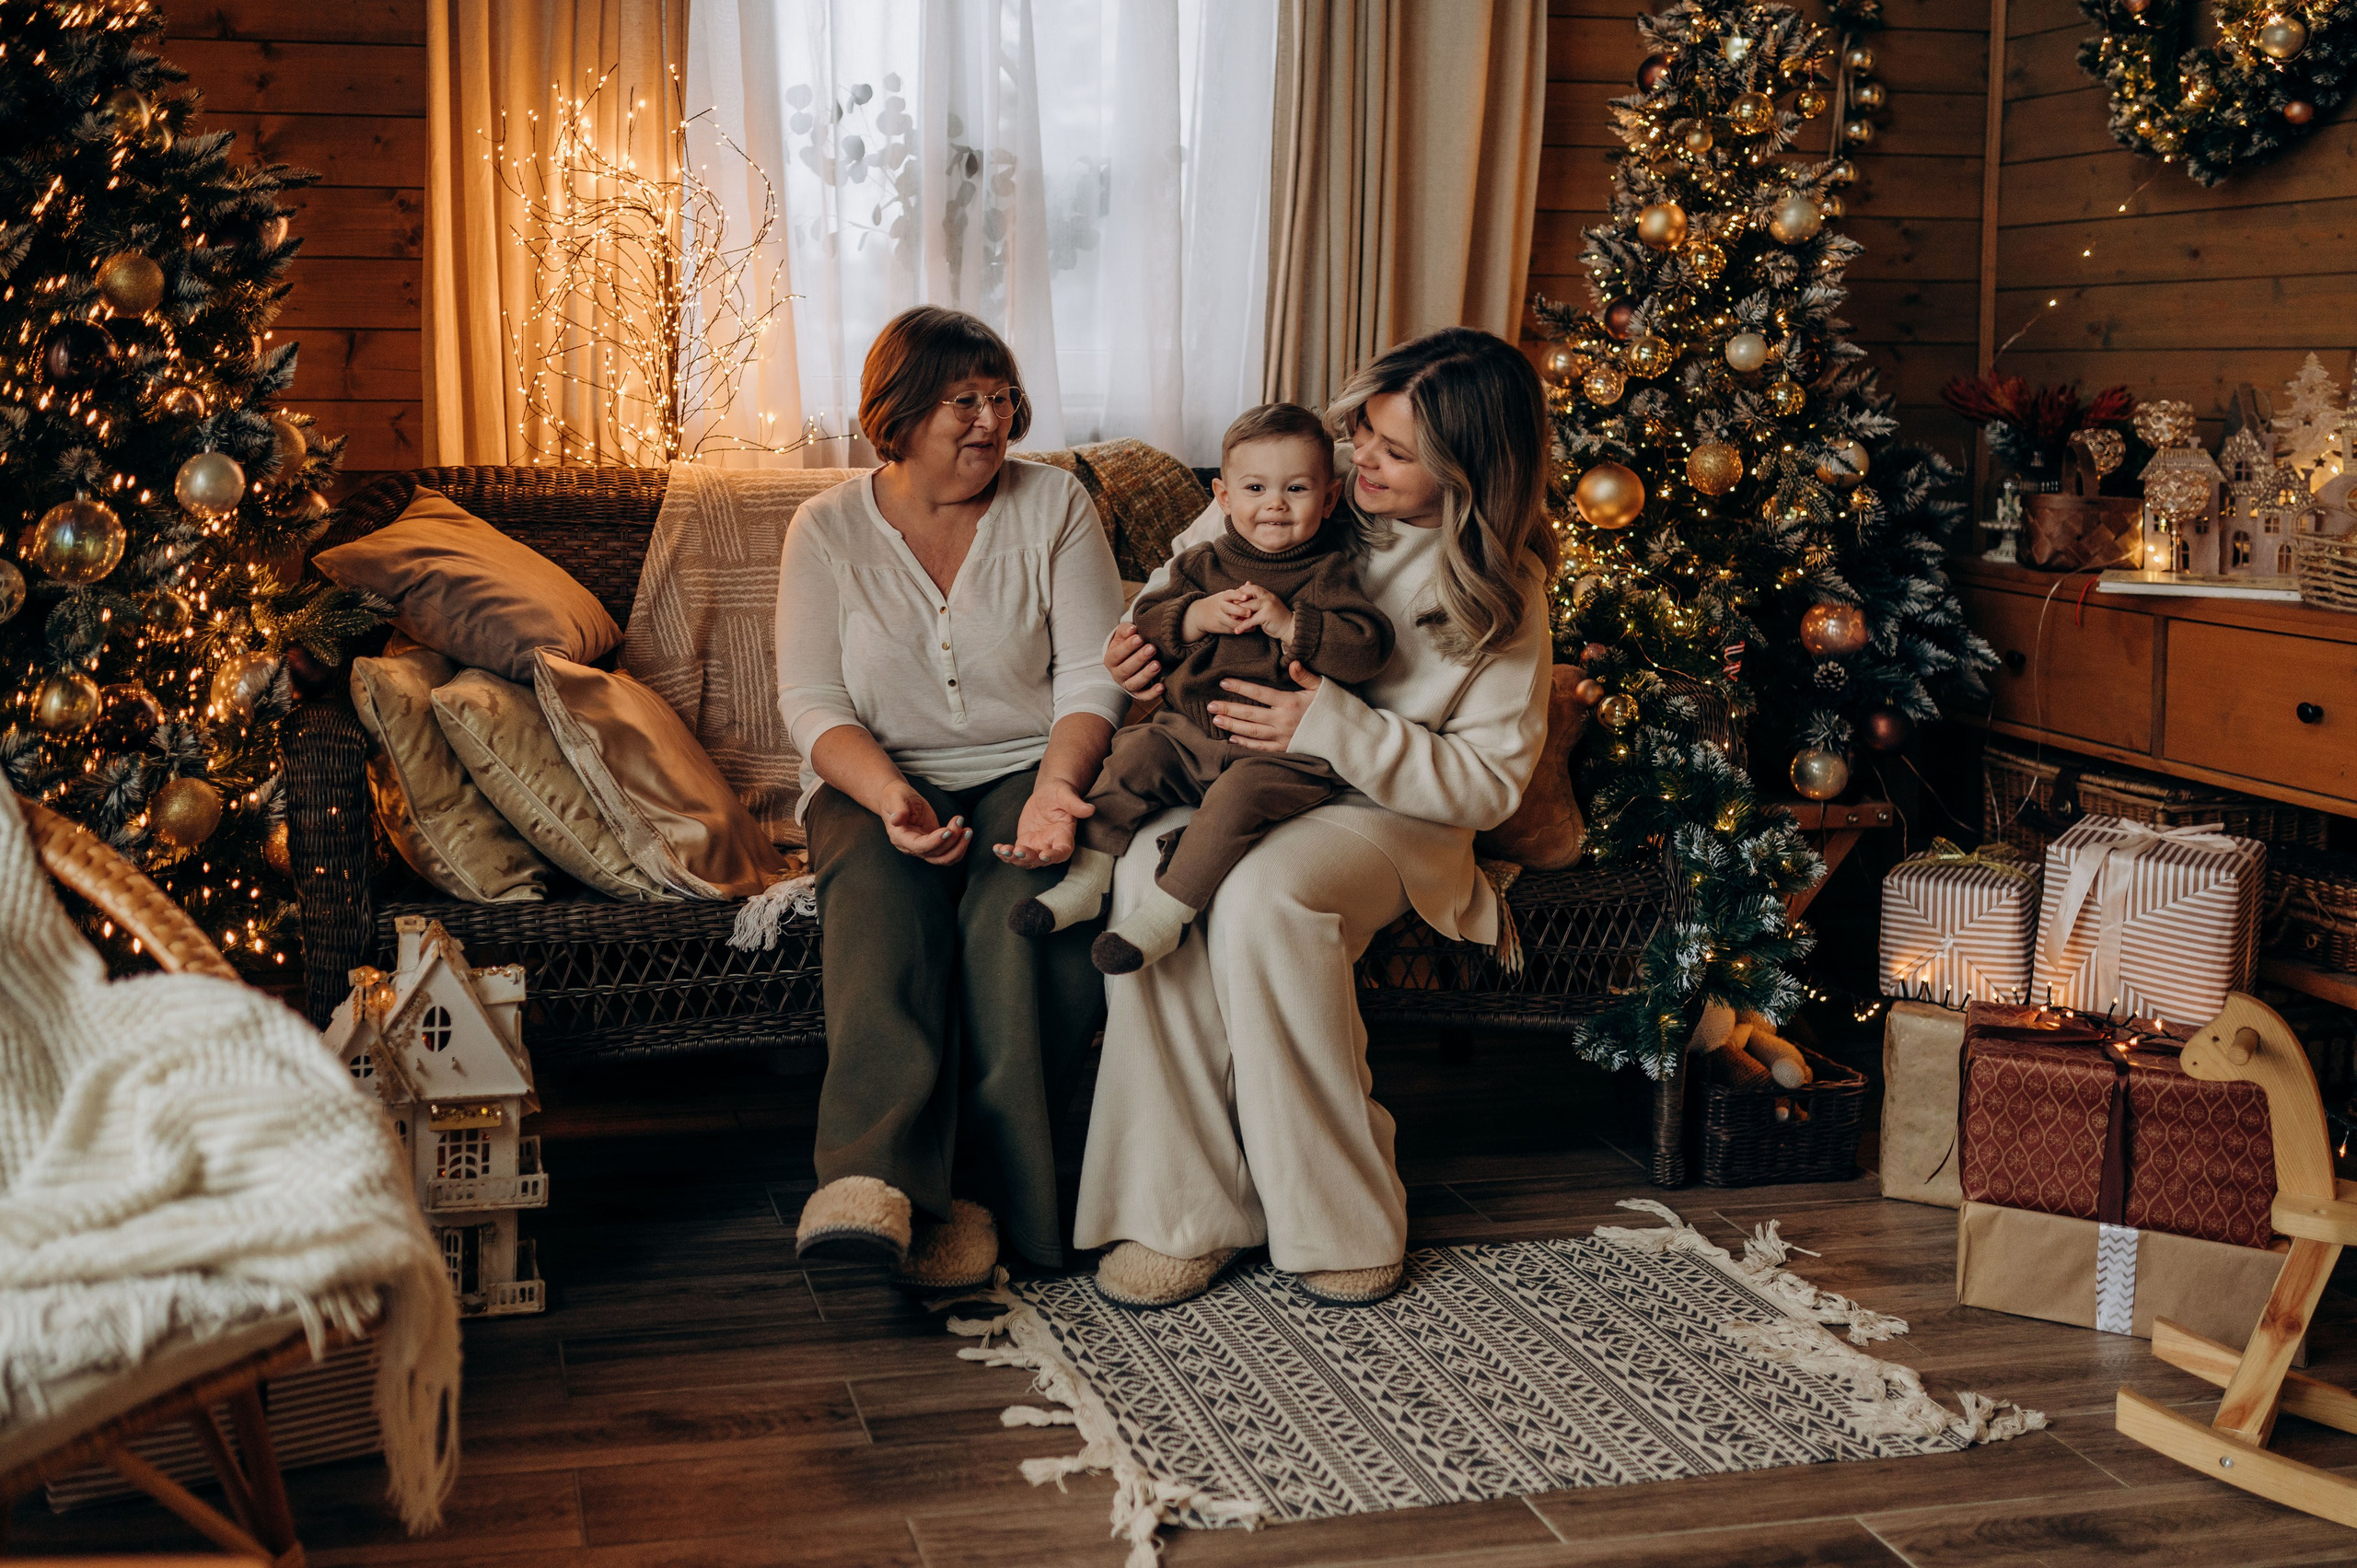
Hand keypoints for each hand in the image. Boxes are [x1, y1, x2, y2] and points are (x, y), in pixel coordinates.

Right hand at [883, 788, 970, 864]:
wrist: (897, 799)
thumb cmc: (895, 797)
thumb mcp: (895, 799)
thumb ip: (898, 809)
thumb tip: (896, 820)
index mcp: (900, 837)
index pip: (918, 847)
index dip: (934, 842)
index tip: (948, 831)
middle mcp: (911, 847)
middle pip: (935, 854)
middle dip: (951, 841)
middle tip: (959, 821)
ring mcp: (923, 847)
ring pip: (944, 858)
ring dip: (959, 847)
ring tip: (967, 830)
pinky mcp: (934, 843)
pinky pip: (948, 853)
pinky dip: (959, 846)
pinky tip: (965, 832)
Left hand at [994, 776, 1092, 867]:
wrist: (1048, 794)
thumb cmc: (1060, 793)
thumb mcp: (1066, 795)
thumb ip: (1076, 804)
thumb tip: (1090, 809)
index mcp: (1064, 835)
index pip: (1062, 851)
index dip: (1054, 856)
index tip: (1044, 855)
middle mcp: (1051, 845)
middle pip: (1041, 860)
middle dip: (1029, 858)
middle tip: (1018, 851)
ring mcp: (1038, 846)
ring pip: (1026, 860)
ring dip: (1014, 859)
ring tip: (1003, 851)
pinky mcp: (1025, 843)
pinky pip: (1015, 853)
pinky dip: (1005, 853)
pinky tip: (997, 848)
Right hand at [1105, 624, 1162, 699]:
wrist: (1130, 656)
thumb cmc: (1127, 643)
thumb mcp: (1124, 634)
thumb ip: (1126, 630)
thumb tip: (1132, 629)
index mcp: (1111, 660)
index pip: (1117, 654)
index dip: (1128, 647)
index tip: (1140, 638)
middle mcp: (1117, 674)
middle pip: (1125, 669)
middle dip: (1139, 659)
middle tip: (1152, 648)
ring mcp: (1127, 685)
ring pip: (1134, 683)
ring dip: (1146, 675)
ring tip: (1157, 665)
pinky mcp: (1138, 693)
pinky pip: (1144, 696)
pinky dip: (1152, 693)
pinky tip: (1162, 686)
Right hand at [1181, 587, 1255, 642]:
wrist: (1201, 614)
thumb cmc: (1221, 603)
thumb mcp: (1227, 596)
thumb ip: (1239, 591)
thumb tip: (1249, 583)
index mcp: (1224, 597)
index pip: (1230, 594)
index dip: (1237, 595)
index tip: (1246, 597)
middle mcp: (1221, 606)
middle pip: (1228, 608)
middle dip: (1239, 610)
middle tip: (1249, 613)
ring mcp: (1220, 617)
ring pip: (1230, 622)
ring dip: (1242, 624)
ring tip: (1254, 624)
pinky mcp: (1220, 628)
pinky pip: (1231, 629)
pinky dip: (1241, 630)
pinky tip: (1249, 629)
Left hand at [1208, 661, 1323, 752]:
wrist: (1343, 735)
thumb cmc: (1332, 707)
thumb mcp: (1321, 687)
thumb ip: (1304, 675)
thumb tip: (1292, 662)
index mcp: (1290, 702)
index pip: (1259, 693)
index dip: (1241, 687)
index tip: (1224, 683)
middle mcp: (1283, 720)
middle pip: (1250, 713)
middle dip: (1228, 709)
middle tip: (1210, 705)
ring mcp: (1282, 737)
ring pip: (1252, 731)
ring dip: (1232, 725)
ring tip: (1216, 720)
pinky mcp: (1285, 749)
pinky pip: (1261, 747)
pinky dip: (1246, 744)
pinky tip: (1232, 739)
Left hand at [1233, 582, 1295, 643]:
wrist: (1289, 627)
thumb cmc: (1276, 616)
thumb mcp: (1267, 603)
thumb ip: (1257, 596)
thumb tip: (1247, 583)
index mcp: (1267, 593)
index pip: (1251, 588)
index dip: (1241, 593)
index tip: (1234, 599)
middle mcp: (1267, 597)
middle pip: (1247, 596)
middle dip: (1237, 602)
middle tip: (1228, 608)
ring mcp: (1267, 606)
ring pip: (1247, 607)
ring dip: (1238, 614)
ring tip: (1231, 619)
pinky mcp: (1266, 616)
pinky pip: (1251, 620)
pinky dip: (1242, 626)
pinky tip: (1237, 631)